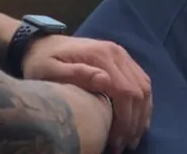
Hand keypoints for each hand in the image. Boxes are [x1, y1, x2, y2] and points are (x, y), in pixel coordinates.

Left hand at [22, 34, 151, 152]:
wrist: (42, 43)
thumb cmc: (43, 61)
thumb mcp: (51, 70)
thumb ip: (76, 74)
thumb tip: (104, 81)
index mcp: (101, 56)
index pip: (125, 92)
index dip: (125, 121)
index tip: (115, 143)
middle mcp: (116, 52)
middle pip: (139, 91)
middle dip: (134, 122)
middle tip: (123, 146)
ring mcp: (120, 54)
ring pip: (144, 86)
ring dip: (142, 114)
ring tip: (130, 138)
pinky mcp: (121, 59)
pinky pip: (141, 81)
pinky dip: (143, 103)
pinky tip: (136, 121)